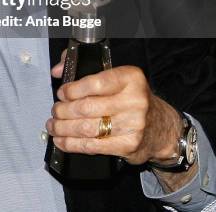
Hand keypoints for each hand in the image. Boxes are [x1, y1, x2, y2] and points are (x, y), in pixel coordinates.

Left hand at [46, 54, 182, 165]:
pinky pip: (93, 146)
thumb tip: (57, 70)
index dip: (72, 90)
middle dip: (63, 111)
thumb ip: (84, 69)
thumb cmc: (132, 98)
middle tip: (55, 111)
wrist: (162, 127)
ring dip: (64, 128)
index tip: (62, 93)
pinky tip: (62, 141)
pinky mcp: (128, 146)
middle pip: (87, 107)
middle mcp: (134, 101)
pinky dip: (72, 144)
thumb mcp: (117, 77)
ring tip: (54, 126)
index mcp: (131, 78)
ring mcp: (133, 125)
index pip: (94, 83)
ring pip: (87, 128)